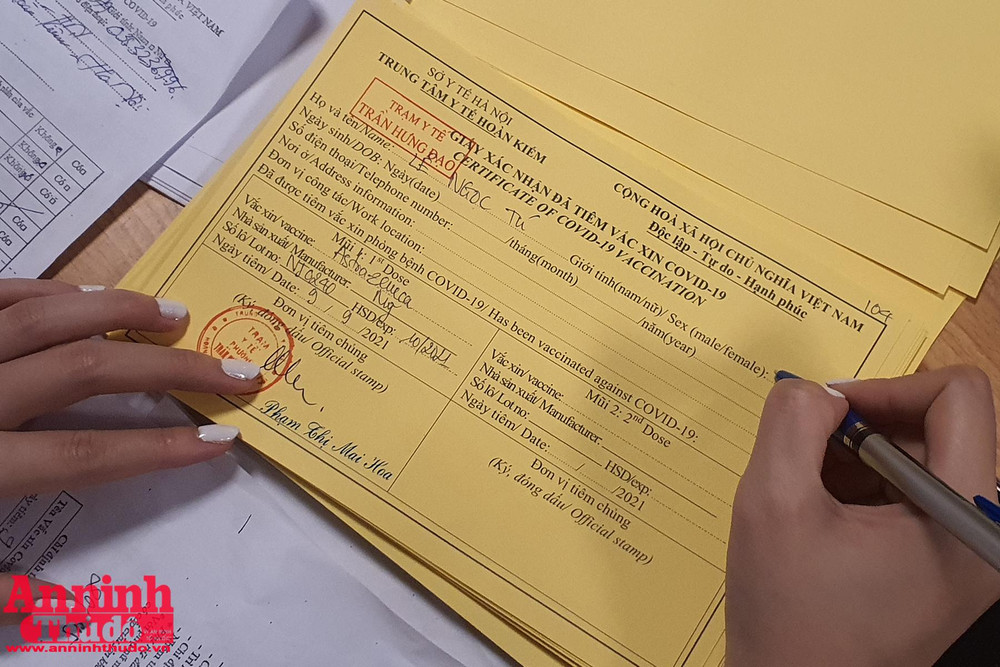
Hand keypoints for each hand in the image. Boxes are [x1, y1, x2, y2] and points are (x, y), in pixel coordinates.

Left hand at [0, 279, 262, 624]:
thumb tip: (55, 611)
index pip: (87, 456)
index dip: (162, 450)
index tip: (222, 441)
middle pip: (87, 373)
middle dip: (170, 371)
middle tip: (231, 370)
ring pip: (45, 317)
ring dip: (120, 312)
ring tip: (176, 314)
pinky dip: (48, 291)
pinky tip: (89, 296)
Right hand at [726, 366, 999, 665]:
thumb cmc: (789, 615)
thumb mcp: (772, 503)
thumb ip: (791, 424)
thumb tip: (813, 391)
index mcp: (962, 513)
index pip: (960, 396)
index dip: (889, 386)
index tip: (833, 413)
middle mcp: (980, 529)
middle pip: (942, 426)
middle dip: (868, 427)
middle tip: (809, 453)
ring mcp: (965, 550)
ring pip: (923, 457)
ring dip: (859, 457)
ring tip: (810, 494)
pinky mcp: (943, 564)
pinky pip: (912, 494)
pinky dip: (863, 486)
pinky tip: (822, 516)